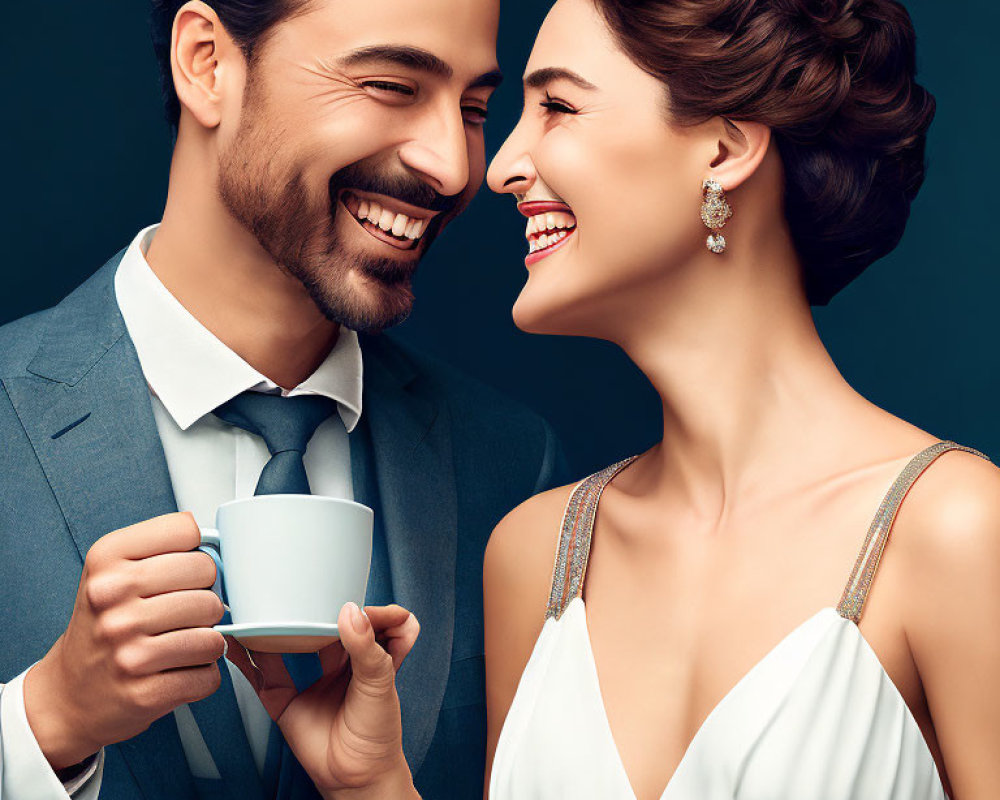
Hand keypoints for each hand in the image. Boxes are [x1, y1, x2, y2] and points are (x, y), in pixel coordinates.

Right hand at [23, 512, 225, 768]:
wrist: (69, 693)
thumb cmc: (104, 625)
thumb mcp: (115, 572)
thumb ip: (164, 548)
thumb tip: (219, 541)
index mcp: (106, 560)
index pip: (187, 531)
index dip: (196, 550)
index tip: (184, 568)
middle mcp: (111, 600)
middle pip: (207, 575)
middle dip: (206, 594)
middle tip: (186, 611)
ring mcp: (127, 648)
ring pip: (214, 629)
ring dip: (209, 639)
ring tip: (183, 642)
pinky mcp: (144, 692)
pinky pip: (208, 675)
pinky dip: (203, 675)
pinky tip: (179, 670)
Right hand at [225, 602, 419, 798]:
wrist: (357, 776)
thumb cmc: (378, 732)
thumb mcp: (381, 683)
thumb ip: (368, 647)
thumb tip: (350, 611)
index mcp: (368, 654)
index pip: (374, 619)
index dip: (372, 609)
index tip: (359, 605)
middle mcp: (337, 663)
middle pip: (324, 625)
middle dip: (315, 607)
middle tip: (304, 593)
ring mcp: (308, 679)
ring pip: (288, 644)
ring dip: (275, 626)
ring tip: (265, 606)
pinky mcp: (284, 699)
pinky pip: (260, 675)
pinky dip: (244, 658)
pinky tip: (235, 640)